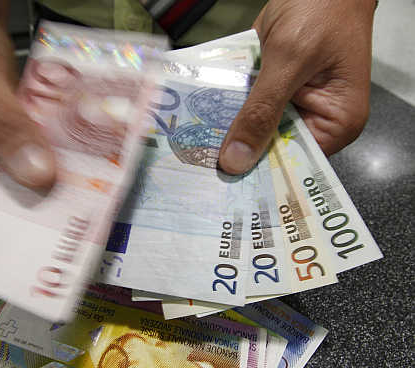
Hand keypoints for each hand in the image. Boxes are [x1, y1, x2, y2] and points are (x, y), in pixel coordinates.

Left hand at [218, 0, 375, 173]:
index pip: (294, 163)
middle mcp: (316, 119)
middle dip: (240, 153)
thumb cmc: (322, 10)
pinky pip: (250, 106)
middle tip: (202, 168)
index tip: (226, 185)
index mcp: (337, 122)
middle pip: (273, 148)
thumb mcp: (290, 61)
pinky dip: (230, 108)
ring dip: (230, 132)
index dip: (260, 173)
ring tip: (195, 148)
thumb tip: (237, 160)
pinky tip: (202, 119)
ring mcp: (294, 104)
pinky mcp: (275, 89)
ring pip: (256, 128)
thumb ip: (262, 111)